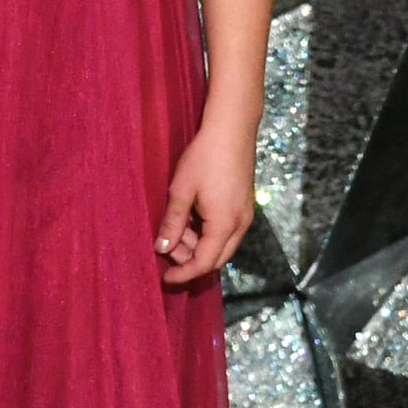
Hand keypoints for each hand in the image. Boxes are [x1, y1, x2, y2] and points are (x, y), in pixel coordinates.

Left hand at [154, 114, 256, 285]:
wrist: (231, 129)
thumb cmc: (204, 157)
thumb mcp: (181, 190)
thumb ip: (172, 222)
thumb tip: (162, 248)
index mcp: (224, 225)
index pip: (204, 263)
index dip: (184, 274)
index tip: (165, 278)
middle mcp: (240, 225)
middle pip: (216, 258)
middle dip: (190, 260)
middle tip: (167, 248)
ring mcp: (245, 215)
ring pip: (222, 245)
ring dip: (198, 244)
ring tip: (175, 228)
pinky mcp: (244, 205)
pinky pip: (226, 231)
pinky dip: (208, 233)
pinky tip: (191, 218)